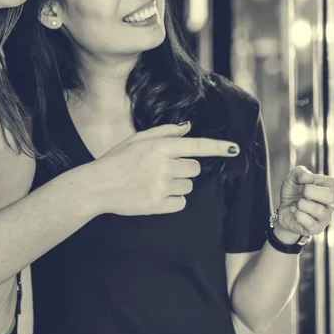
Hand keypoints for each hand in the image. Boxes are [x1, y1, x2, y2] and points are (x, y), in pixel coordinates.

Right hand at [83, 121, 239, 215]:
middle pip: (195, 168)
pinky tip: (154, 194)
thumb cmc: (117, 159)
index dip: (218, 147)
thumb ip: (165, 132)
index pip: (197, 146)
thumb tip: (188, 127)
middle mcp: (164, 165)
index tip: (235, 149)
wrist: (98, 186)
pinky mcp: (159, 205)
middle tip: (164, 168)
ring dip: (178, 184)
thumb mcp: (137, 139)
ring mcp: (162, 186)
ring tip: (155, 182)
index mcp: (159, 146)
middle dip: (185, 168)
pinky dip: (172, 200)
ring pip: (189, 186)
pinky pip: (181, 202)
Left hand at [275, 165, 333, 238]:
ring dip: (301, 203)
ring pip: (317, 208)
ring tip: (298, 204)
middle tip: (303, 192)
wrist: (283, 211)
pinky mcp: (317, 229)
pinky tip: (295, 212)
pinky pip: (307, 219)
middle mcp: (331, 204)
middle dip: (310, 191)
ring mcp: (326, 217)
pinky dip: (296, 213)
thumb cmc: (293, 193)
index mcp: (327, 188)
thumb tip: (308, 177)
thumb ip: (299, 172)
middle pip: (330, 195)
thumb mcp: (293, 178)